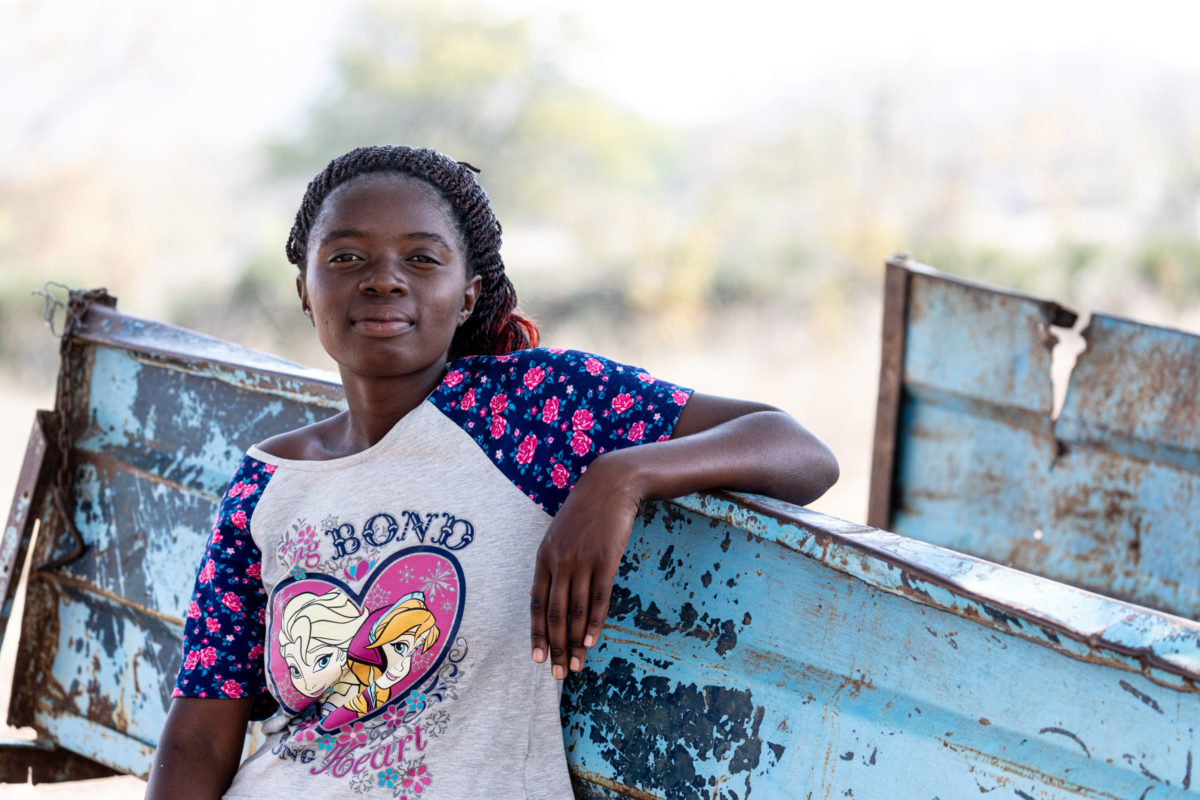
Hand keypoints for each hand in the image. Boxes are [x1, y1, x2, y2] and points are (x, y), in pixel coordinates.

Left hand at [529, 452, 639, 678]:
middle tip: (558, 674)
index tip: (538, 659)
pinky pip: (597, 598)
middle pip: (554, 614)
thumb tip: (538, 595)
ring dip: (574, 643)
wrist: (609, 486)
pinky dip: (594, 623)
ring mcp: (582, 561)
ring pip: (575, 611)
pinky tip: (591, 642)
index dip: (537, 634)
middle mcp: (559, 562)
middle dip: (555, 647)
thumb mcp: (558, 536)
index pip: (536, 604)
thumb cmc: (584, 513)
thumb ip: (549, 565)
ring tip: (576, 666)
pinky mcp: (605, 561)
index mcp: (544, 557)